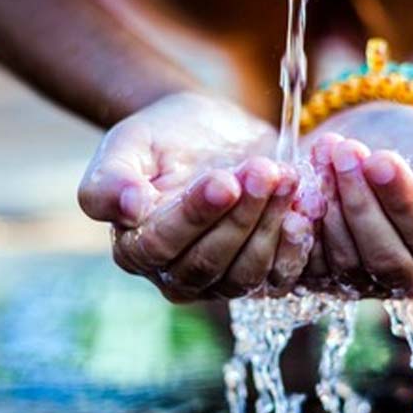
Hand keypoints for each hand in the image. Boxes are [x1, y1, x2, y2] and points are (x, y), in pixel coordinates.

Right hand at [77, 92, 312, 301]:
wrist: (205, 132)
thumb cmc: (160, 138)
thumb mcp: (127, 145)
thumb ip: (110, 179)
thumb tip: (128, 209)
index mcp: (135, 248)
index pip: (163, 243)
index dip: (196, 214)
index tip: (224, 179)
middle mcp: (175, 275)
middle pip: (209, 261)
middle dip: (241, 214)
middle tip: (264, 169)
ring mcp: (220, 281)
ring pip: (246, 271)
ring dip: (270, 223)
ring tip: (286, 175)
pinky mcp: (259, 273)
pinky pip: (279, 276)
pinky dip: (295, 246)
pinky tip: (303, 208)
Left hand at [300, 102, 412, 296]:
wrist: (384, 140)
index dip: (401, 199)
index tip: (380, 159)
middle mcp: (404, 279)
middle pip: (381, 254)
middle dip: (359, 200)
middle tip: (345, 151)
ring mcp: (360, 280)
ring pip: (342, 257)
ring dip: (329, 201)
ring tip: (325, 151)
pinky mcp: (319, 273)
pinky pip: (306, 262)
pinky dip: (298, 226)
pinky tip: (297, 186)